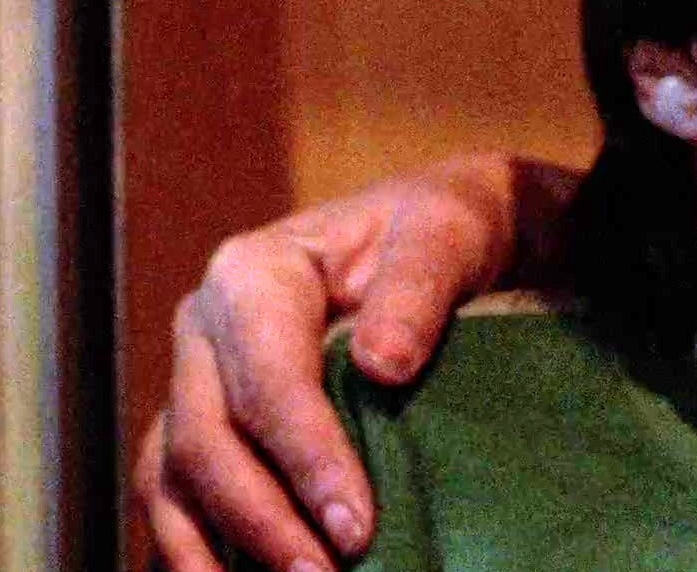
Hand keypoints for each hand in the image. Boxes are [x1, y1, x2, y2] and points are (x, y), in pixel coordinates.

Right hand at [133, 153, 579, 571]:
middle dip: (264, 519)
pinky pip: (178, 491)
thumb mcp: (449, 235)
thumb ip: (418, 291)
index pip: (268, 382)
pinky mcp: (205, 417)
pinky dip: (198, 544)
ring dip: (219, 547)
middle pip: (208, 440)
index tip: (357, 527)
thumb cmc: (443, 228)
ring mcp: (197, 375)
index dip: (306, 460)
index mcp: (254, 273)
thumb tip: (383, 367)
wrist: (434, 232)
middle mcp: (205, 325)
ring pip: (176, 475)